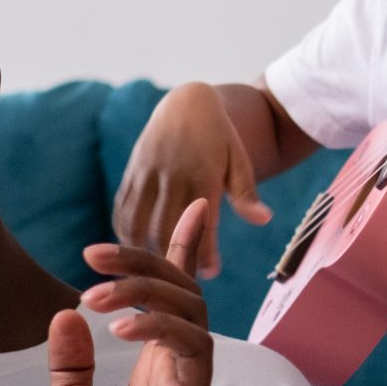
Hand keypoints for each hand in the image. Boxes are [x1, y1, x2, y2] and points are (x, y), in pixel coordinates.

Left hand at [43, 201, 215, 385]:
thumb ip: (71, 364)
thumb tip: (64, 313)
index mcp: (153, 370)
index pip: (175, 298)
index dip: (180, 252)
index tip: (191, 209)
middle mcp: (176, 374)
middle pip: (183, 293)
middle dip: (145, 263)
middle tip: (94, 257)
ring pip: (191, 314)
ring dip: (146, 292)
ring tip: (95, 295)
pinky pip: (192, 352)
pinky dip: (160, 328)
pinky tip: (119, 328)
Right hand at [114, 83, 271, 278]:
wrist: (185, 102)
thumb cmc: (220, 137)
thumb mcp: (238, 160)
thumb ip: (246, 193)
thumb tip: (264, 220)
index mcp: (202, 173)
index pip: (202, 222)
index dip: (204, 252)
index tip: (211, 275)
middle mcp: (171, 173)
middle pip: (164, 227)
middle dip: (172, 257)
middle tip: (180, 282)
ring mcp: (146, 172)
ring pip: (137, 222)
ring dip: (142, 251)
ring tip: (154, 273)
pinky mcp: (131, 173)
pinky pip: (122, 208)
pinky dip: (125, 234)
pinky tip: (134, 252)